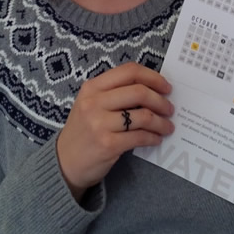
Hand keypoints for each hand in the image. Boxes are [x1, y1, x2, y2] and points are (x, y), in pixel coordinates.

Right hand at [56, 62, 173, 200]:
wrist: (64, 162)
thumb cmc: (84, 129)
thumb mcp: (92, 103)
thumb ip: (116, 92)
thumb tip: (154, 89)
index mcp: (93, 87)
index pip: (129, 71)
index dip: (153, 77)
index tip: (166, 87)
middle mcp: (94, 102)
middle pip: (139, 92)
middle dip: (160, 100)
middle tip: (170, 108)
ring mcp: (99, 123)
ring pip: (143, 115)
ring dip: (161, 122)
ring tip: (167, 126)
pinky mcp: (107, 144)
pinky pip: (139, 137)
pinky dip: (153, 137)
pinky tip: (156, 139)